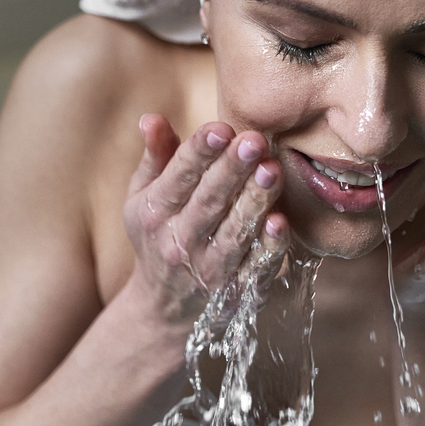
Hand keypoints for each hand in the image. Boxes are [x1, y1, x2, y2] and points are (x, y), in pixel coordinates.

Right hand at [122, 114, 289, 328]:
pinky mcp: (236, 290)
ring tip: (271, 170)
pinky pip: (255, 267)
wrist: (164, 308)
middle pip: (209, 201)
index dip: (199, 151)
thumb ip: (155, 156)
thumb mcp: (144, 197)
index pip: (179, 176)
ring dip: (254, 201)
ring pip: (234, 232)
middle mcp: (180, 241)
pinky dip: (268, 247)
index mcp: (156, 212)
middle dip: (231, 170)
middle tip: (254, 140)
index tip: (220, 128)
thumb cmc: (158, 236)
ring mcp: (209, 269)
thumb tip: (150, 117)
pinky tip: (280, 222)